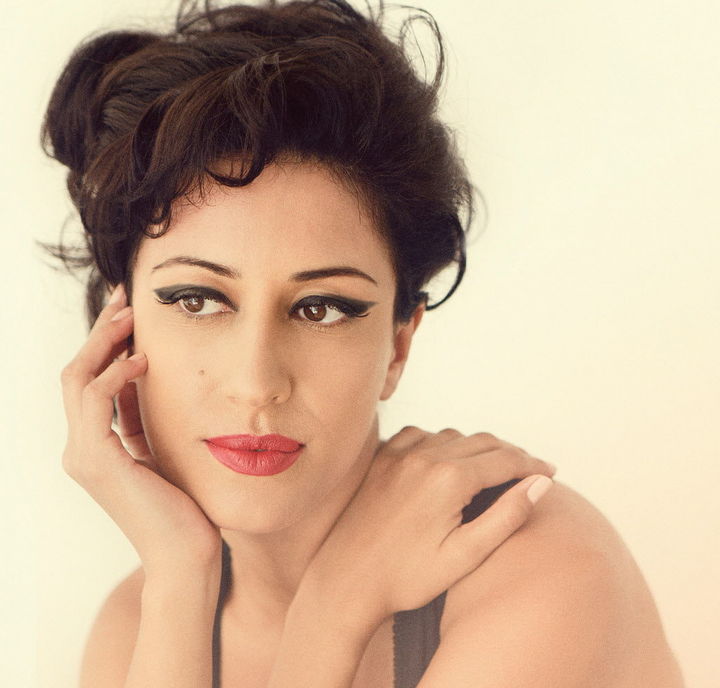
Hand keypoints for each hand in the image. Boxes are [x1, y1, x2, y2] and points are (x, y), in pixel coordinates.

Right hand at [60, 284, 221, 577]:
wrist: (187, 554)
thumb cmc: (185, 503)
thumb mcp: (163, 447)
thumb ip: (144, 416)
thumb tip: (145, 371)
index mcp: (96, 445)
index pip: (90, 380)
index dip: (106, 342)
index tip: (132, 310)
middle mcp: (82, 448)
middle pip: (77, 371)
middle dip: (101, 331)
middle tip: (126, 297)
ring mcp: (84, 455)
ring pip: (77, 378)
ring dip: (103, 341)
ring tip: (133, 317)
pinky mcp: (98, 462)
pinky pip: (94, 401)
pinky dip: (114, 373)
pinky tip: (143, 358)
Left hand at [304, 426, 555, 627]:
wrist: (346, 580)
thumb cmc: (407, 578)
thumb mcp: (466, 555)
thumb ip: (507, 515)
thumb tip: (540, 484)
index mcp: (450, 478)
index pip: (505, 459)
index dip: (533, 464)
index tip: (550, 471)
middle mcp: (425, 456)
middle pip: (482, 442)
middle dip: (510, 454)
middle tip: (529, 470)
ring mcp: (399, 454)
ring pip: (453, 435)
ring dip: (477, 446)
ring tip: (494, 466)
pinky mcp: (382, 459)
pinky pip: (420, 435)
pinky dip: (441, 441)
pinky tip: (446, 456)